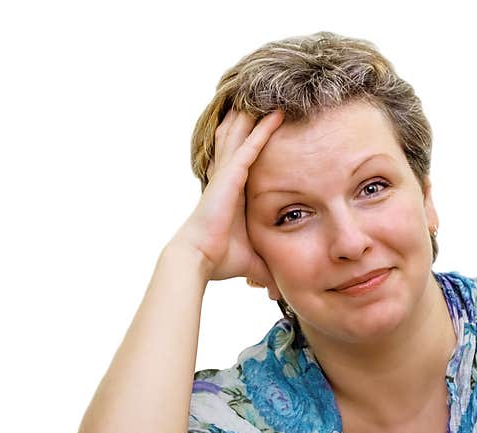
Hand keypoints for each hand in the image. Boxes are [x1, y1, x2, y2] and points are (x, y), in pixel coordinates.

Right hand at [171, 109, 283, 295]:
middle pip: (237, 141)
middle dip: (247, 121)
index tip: (259, 126)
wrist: (197, 259)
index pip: (243, 162)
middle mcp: (227, 179)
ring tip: (267, 95)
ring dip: (255, 117)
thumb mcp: (252, 261)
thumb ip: (267, 271)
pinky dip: (263, 130)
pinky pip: (250, 146)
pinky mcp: (231, 176)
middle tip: (259, 98)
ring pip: (242, 137)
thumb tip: (278, 293)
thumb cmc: (219, 260)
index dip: (249, 142)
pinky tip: (275, 114)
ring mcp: (228, 175)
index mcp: (230, 194)